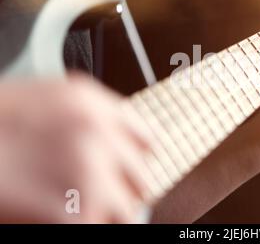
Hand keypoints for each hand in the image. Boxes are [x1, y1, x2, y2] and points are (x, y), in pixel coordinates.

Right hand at [0, 74, 152, 222]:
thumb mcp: (42, 102)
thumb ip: (87, 119)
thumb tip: (114, 147)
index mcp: (91, 104)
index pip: (145, 139)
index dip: (135, 160)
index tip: (127, 173)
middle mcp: (97, 134)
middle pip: (140, 178)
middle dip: (121, 191)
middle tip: (100, 200)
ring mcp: (89, 175)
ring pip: (127, 211)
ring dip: (106, 216)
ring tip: (77, 212)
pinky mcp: (74, 215)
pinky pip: (98, 228)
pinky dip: (84, 226)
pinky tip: (51, 219)